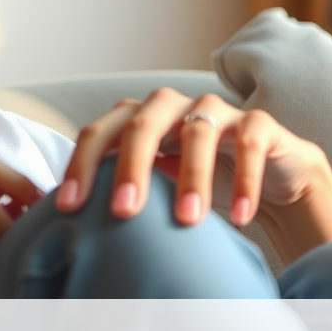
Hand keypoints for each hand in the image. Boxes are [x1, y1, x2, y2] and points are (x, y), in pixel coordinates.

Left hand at [55, 87, 331, 261]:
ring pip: (197, 131)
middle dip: (129, 168)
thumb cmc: (192, 179)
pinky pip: (250, 143)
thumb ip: (114, 189)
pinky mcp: (258, 123)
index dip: (79, 166)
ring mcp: (215, 109)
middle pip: (140, 125)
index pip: (96, 134)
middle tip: (123, 212)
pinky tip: (240, 218)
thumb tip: (64, 225)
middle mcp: (169, 105)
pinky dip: (244, 181)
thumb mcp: (150, 183)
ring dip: (192, 176)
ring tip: (187, 220)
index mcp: (134, 117)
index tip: (67, 207)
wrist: (266, 175)